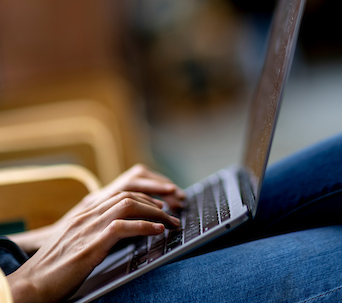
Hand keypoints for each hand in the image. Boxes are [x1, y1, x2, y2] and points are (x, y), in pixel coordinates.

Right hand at [10, 165, 185, 253]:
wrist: (31, 285)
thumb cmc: (55, 270)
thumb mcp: (80, 245)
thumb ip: (99, 235)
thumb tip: (125, 234)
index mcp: (85, 215)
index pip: (121, 193)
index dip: (145, 197)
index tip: (161, 206)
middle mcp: (88, 216)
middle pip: (129, 195)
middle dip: (155, 202)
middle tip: (173, 214)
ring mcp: (89, 227)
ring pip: (129, 205)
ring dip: (155, 212)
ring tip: (170, 222)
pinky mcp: (92, 244)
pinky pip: (124, 227)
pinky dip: (145, 226)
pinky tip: (157, 230)